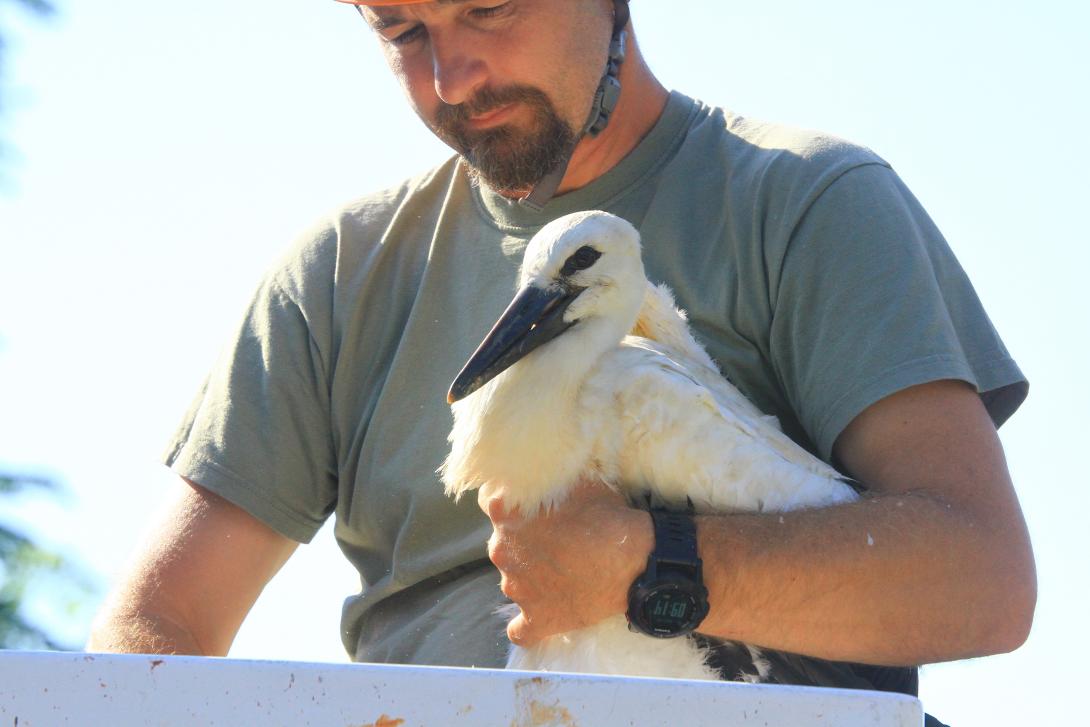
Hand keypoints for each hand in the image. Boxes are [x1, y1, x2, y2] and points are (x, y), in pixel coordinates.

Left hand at [479, 481, 652, 645]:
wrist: (635, 562)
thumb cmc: (606, 517)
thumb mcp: (578, 482)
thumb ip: (550, 481)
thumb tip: (545, 476)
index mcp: (506, 513)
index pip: (491, 501)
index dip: (513, 503)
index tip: (532, 506)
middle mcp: (501, 550)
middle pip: (503, 542)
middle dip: (524, 540)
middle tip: (556, 539)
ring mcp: (515, 588)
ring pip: (513, 579)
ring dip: (531, 575)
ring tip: (564, 572)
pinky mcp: (536, 619)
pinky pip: (520, 629)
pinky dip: (529, 622)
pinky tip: (544, 612)